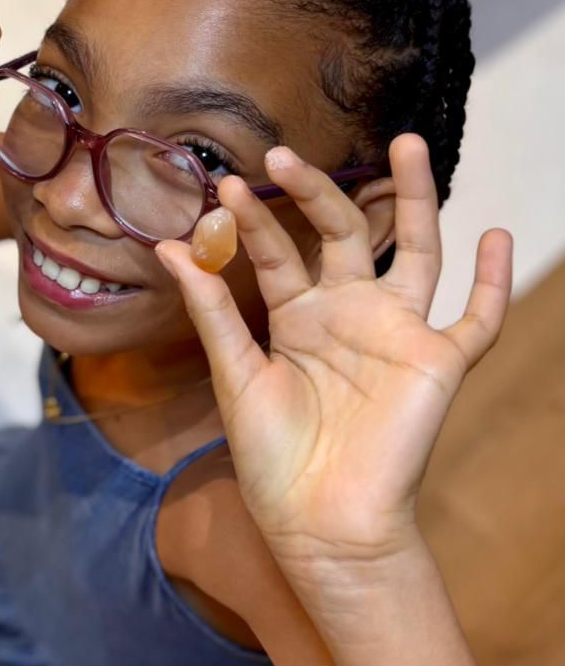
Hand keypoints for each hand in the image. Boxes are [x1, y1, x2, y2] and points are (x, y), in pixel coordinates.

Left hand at [156, 134, 512, 569]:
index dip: (254, 222)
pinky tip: (495, 235)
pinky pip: (476, 319)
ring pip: (416, 252)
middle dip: (315, 193)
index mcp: (298, 316)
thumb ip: (212, 310)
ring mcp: (396, 333)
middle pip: (342, 234)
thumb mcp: (235, 374)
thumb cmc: (272, 457)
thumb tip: (170, 247)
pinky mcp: (438, 364)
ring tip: (408, 143)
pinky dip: (492, 282)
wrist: (317, 523)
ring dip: (415, 199)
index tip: (226, 187)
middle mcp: (349, 313)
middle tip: (282, 154)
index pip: (278, 252)